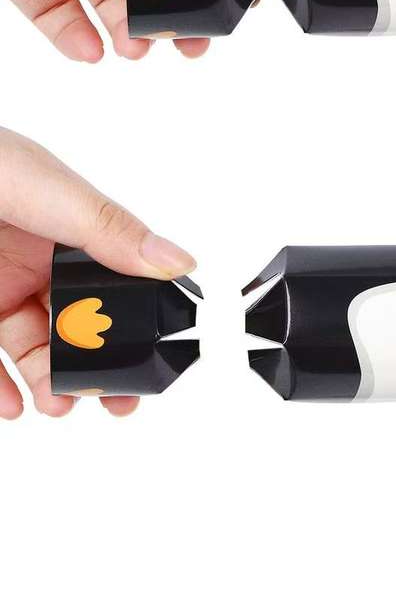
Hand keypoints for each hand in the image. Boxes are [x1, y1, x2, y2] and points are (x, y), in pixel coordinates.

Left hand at [0, 127, 196, 417]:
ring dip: (52, 383)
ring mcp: (1, 287)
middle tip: (115, 400)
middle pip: (80, 326)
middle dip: (99, 367)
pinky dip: (0, 387)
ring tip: (59, 402)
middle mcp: (39, 262)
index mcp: (74, 231)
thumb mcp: (52, 192)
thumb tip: (178, 261)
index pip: (118, 286)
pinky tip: (14, 403)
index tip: (153, 360)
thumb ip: (111, 231)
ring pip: (35, 349)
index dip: (136, 325)